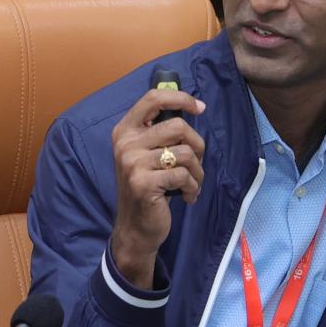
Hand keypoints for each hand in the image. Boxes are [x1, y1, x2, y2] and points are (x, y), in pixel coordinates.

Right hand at [109, 88, 205, 290]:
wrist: (135, 228)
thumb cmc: (148, 187)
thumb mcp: (147, 155)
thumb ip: (160, 132)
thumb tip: (193, 105)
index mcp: (125, 131)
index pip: (153, 98)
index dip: (180, 98)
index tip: (200, 107)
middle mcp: (125, 144)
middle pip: (178, 126)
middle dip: (197, 146)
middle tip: (196, 163)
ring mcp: (133, 164)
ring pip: (185, 153)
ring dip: (198, 171)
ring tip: (192, 183)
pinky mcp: (144, 184)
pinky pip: (183, 175)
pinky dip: (192, 187)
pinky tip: (187, 196)